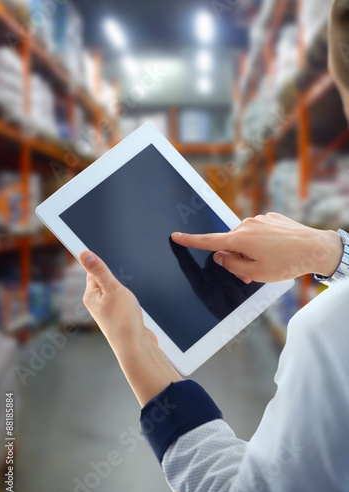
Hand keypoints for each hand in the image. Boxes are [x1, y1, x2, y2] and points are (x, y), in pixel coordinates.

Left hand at [79, 251, 181, 406]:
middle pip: (104, 280)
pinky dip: (128, 300)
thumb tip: (84, 253)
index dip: (101, 263)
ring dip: (123, 289)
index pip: (92, 271)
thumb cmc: (124, 320)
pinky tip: (133, 306)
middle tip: (124, 284)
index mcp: (90, 295)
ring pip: (114, 291)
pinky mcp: (118, 317)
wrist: (136, 346)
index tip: (110, 260)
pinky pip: (121, 301)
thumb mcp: (113, 288)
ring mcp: (107, 311)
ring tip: (129, 299)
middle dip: (116, 277)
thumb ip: (100, 270)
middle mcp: (96, 303)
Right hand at [171, 213, 343, 282]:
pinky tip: (276, 250)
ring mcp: (260, 219)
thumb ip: (232, 265)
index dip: (190, 240)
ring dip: (250, 250)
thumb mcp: (256, 273)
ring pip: (245, 238)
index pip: (209, 241)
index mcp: (240, 239)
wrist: (316, 248)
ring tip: (269, 262)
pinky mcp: (271, 218)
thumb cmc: (287, 263)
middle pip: (230, 243)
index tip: (176, 236)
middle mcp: (247, 225)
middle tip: (250, 274)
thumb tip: (220, 256)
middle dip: (236, 258)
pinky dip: (262, 242)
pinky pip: (258, 231)